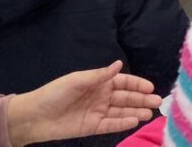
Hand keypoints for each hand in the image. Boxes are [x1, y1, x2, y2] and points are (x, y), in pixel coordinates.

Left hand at [6, 61, 161, 146]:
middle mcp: (101, 97)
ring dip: (136, 111)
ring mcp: (97, 112)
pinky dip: (122, 123)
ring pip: (121, 112)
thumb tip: (119, 64)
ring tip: (151, 113)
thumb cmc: (54, 93)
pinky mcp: (92, 127)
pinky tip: (134, 121)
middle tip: (158, 102)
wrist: (33, 116)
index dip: (137, 84)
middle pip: (126, 98)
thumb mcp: (77, 80)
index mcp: (98, 82)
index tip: (150, 87)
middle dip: (142, 99)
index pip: (123, 82)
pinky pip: (110, 125)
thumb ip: (100, 75)